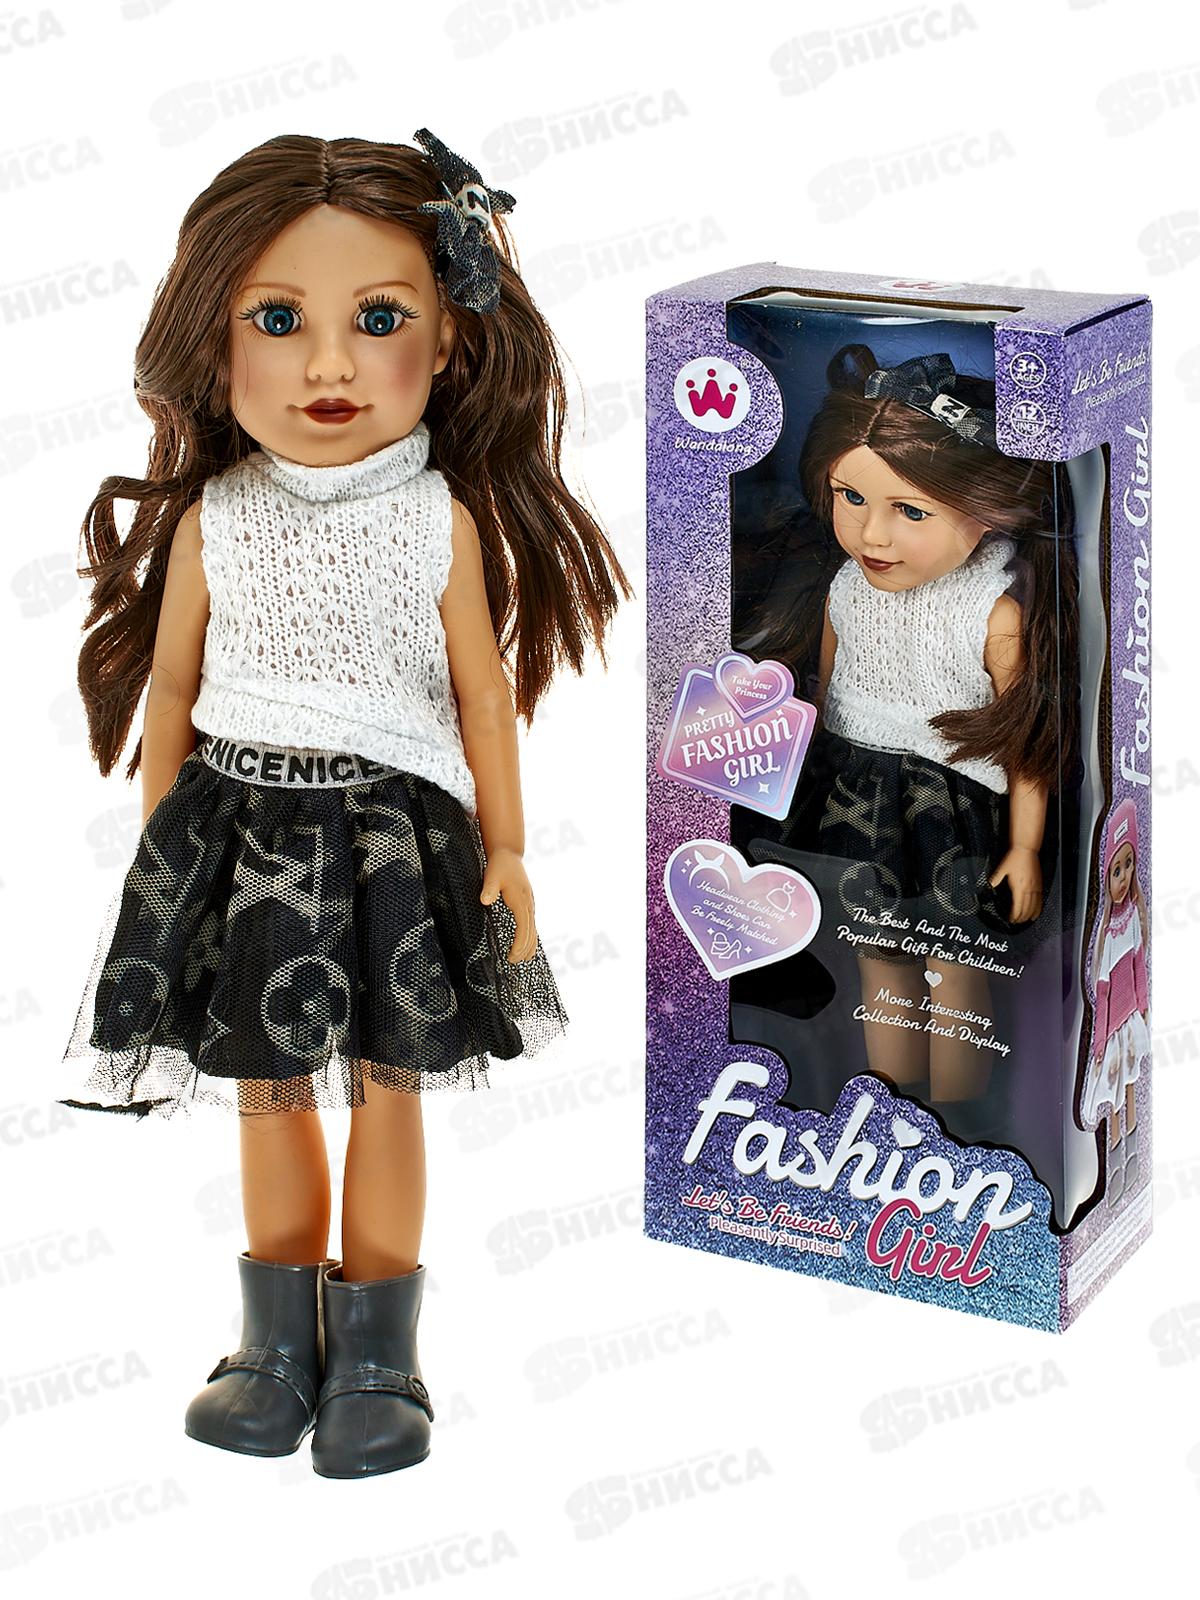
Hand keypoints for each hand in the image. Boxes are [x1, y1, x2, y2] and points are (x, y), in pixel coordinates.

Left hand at [480, 846, 537, 961]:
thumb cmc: (499, 865)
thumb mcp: (492, 875)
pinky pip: (531, 924)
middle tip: (512, 961)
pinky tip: (526, 944)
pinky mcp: (527, 903)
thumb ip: (489, 889)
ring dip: (529, 945)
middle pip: (530, 932)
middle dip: (523, 948)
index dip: (519, 943)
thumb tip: (485, 900)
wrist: (509, 853)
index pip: (523, 927)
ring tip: (523, 959)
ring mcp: (529, 904)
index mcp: (521, 900)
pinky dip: (530, 936)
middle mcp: (528, 904)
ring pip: (533, 929)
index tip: (511, 956)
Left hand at [989, 846, 1041, 923]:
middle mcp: (1028, 889)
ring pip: (1034, 906)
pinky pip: (1040, 900)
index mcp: (1018, 887)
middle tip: (1017, 922)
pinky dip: (1038, 908)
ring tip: (1026, 921)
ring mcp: (1035, 887)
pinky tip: (1036, 912)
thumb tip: (990, 885)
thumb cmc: (1015, 858)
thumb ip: (996, 878)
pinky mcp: (1039, 884)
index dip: (1014, 915)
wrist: (1026, 850)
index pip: (1017, 906)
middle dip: (1021, 917)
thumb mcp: (1002, 869)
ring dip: (1030, 915)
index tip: (1011, 919)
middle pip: (1026, 909)